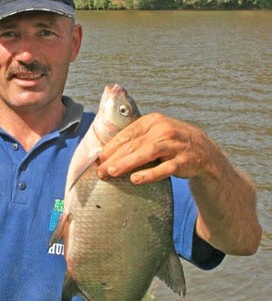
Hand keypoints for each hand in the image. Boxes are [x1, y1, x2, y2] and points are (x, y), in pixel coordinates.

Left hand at [96, 113, 215, 184]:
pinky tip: (136, 179)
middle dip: (114, 157)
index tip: (98, 159)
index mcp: (152, 121)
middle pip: (134, 144)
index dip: (110, 146)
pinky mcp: (184, 161)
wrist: (203, 150)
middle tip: (100, 170)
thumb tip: (105, 154)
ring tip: (112, 171)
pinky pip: (165, 168)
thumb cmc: (170, 143)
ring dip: (127, 162)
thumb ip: (135, 139)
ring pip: (148, 153)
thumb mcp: (155, 133)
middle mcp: (164, 130)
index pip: (127, 133)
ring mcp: (175, 145)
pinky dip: (150, 174)